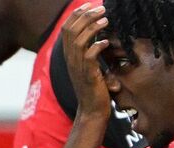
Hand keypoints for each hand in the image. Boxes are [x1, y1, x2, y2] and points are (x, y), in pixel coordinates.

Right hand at [60, 4, 112, 120]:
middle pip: (70, 30)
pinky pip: (90, 55)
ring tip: (106, 19)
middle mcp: (70, 59)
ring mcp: (77, 67)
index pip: (67, 28)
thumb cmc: (95, 88)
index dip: (77, 14)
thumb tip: (99, 35)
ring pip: (78, 40)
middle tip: (101, 9)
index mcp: (69, 55)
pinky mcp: (87, 75)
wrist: (93, 111)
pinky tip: (106, 42)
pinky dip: (98, 45)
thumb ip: (90, 51)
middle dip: (86, 16)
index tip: (90, 5)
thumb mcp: (90, 66)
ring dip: (93, 27)